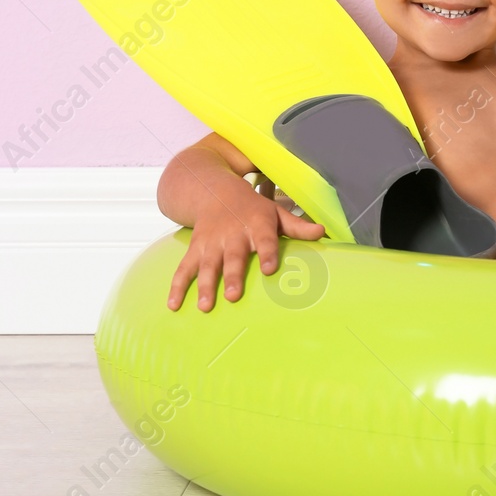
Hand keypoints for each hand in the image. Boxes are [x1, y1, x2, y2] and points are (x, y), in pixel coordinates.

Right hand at [167, 181, 326, 311]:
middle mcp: (233, 234)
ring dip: (205, 285)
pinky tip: (172, 305)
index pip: (265, 239)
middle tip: (232, 296)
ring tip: (205, 306)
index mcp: (257, 224)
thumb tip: (323, 233)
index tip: (269, 269)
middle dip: (232, 275)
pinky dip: (177, 286)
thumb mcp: (275, 211)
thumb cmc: (251, 207)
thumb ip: (297, 226)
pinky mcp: (195, 248)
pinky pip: (184, 268)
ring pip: (207, 264)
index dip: (267, 252)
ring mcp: (211, 242)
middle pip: (233, 256)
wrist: (213, 189)